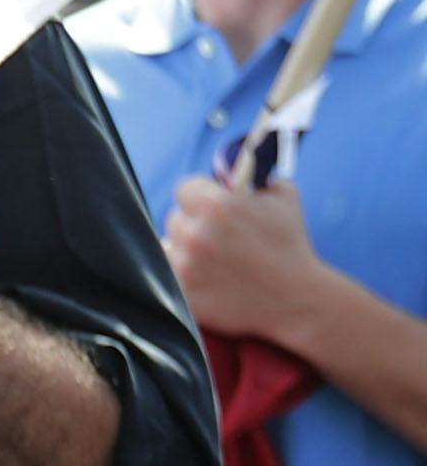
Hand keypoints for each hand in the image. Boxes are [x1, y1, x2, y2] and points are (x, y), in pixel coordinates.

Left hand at [163, 173, 328, 345]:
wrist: (298, 298)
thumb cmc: (291, 245)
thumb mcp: (284, 197)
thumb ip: (254, 176)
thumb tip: (234, 167)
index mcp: (217, 205)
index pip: (185, 188)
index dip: (198, 195)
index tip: (207, 205)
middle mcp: (196, 233)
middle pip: (174, 219)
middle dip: (193, 224)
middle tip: (216, 237)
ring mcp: (186, 266)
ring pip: (168, 247)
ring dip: (183, 250)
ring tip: (212, 259)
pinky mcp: (183, 294)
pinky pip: (168, 276)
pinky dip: (182, 276)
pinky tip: (205, 277)